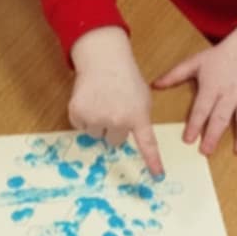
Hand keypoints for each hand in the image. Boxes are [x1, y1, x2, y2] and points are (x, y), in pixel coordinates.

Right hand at [69, 27, 161, 176]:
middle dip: (112, 128)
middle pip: (113, 141)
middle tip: (112, 108)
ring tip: (100, 101)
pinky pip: (80, 126)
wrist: (103, 59)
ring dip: (97, 123)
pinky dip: (83, 117)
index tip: (158, 176)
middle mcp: (118, 120)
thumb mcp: (142, 97)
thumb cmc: (125, 78)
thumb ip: (138, 118)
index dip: (152, 161)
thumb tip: (128, 137)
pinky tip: (89, 100)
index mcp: (138, 115)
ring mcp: (97, 117)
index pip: (147, 144)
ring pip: (95, 135)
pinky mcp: (78, 114)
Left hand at [154, 27, 236, 157]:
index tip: (188, 139)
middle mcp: (231, 92)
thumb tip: (155, 85)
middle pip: (221, 115)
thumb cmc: (220, 57)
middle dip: (214, 133)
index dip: (194, 123)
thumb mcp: (196, 62)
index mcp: (213, 86)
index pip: (202, 107)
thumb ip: (175, 75)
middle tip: (208, 151)